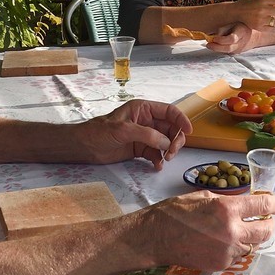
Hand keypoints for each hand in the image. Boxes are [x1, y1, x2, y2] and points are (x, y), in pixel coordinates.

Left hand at [75, 99, 191, 166]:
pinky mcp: (140, 149)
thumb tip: (166, 142)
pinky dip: (159, 159)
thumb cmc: (100, 131)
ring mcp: (145, 136)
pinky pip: (156, 153)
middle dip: (175, 140)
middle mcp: (147, 121)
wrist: (85, 147)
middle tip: (171, 152)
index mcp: (144, 109)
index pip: (169, 111)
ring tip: (164, 160)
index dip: (181, 119)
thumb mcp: (123, 129)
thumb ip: (146, 134)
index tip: (189, 131)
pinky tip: (157, 165)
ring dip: (168, 151)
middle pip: (171, 128)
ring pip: (166, 142)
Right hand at [131, 191, 274, 270]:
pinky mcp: (220, 264)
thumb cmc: (175, 212)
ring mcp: (227, 251)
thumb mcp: (203, 196)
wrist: (155, 237)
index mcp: (227, 209)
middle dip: (269, 224)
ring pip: (254, 246)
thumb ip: (227, 201)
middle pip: (266, 231)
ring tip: (245, 230)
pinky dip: (238, 248)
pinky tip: (227, 241)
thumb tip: (245, 203)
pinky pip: (238, 256)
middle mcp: (231, 232)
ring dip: (253, 237)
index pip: (263, 205)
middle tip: (266, 219)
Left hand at [205, 22, 252, 54]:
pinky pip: (227, 52)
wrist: (255, 36)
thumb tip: (214, 35)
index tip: (214, 38)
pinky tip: (216, 45)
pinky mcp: (236, 53)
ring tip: (210, 44)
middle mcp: (241, 43)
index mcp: (242, 32)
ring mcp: (239, 50)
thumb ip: (224, 28)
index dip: (222, 40)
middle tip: (208, 45)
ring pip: (226, 52)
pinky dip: (220, 49)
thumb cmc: (242, 26)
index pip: (232, 39)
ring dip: (217, 49)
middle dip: (217, 47)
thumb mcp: (234, 22)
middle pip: (228, 48)